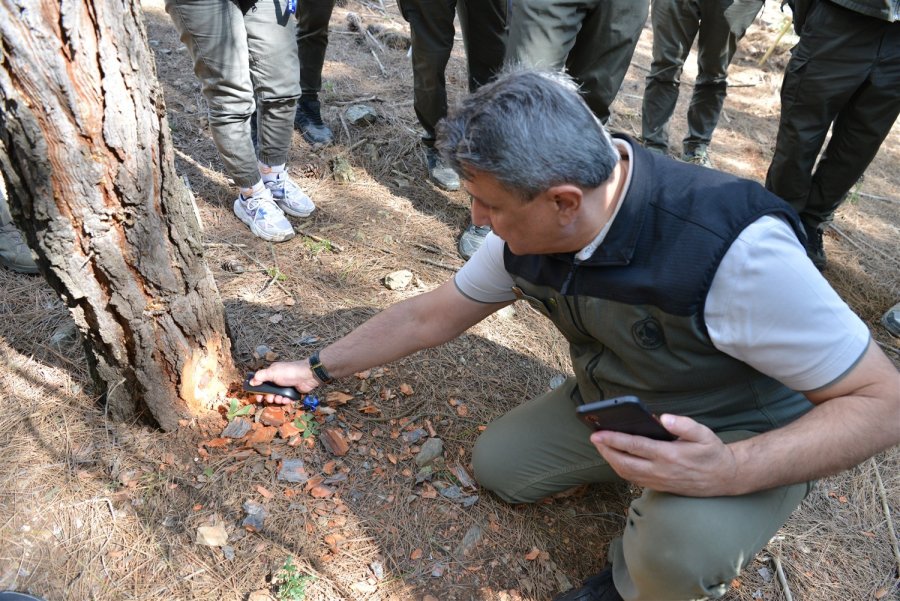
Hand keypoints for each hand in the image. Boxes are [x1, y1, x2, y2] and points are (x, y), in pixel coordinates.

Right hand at [250, 360, 318, 404]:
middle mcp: (277, 380)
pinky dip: (285, 400)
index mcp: (271, 374)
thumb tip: (251, 382)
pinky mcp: (292, 393)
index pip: (261, 383)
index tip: (257, 397)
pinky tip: (286, 399)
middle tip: (270, 398)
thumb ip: (261, 377)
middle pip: (268, 392)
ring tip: (280, 398)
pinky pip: (285, 399)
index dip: (258, 391)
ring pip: (277, 397)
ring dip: (277, 399)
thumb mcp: (272, 372)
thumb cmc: (289, 372)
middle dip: (268, 397)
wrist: (307, 375)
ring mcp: (285, 387)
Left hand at [590, 414, 738, 496]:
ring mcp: (658, 481)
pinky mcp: (659, 487)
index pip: (635, 446)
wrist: (724, 478)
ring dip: (611, 460)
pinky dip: (621, 469)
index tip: (598, 433)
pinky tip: (616, 458)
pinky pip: (634, 480)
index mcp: (669, 456)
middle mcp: (661, 471)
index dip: (614, 440)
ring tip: (601, 447)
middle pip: (624, 463)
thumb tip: (663, 417)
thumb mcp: (704, 434)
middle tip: (594, 438)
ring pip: (626, 474)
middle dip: (606, 451)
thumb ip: (684, 425)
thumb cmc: (712, 453)